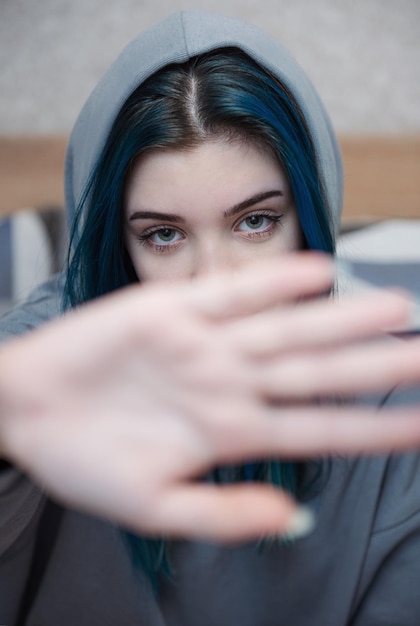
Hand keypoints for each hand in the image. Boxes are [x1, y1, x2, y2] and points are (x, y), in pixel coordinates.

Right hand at [0, 253, 418, 541]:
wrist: (25, 414)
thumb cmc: (84, 462)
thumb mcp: (153, 507)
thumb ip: (223, 516)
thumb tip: (292, 518)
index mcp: (228, 433)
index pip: (318, 430)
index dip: (373, 429)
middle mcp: (227, 383)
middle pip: (315, 372)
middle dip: (375, 366)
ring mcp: (203, 345)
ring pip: (285, 330)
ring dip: (339, 321)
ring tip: (396, 309)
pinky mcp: (168, 311)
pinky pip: (229, 295)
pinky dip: (271, 283)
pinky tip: (318, 272)